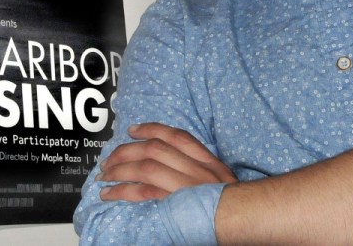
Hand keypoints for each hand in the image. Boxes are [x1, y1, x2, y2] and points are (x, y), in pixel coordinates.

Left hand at [98, 122, 236, 201]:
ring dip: (120, 169)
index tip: (134, 130)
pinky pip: (143, 193)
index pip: (177, 136)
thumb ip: (203, 171)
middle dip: (127, 151)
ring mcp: (186, 187)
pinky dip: (122, 191)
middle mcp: (197, 170)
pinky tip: (110, 193)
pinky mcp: (176, 205)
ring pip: (145, 167)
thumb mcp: (224, 185)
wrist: (247, 223)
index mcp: (209, 163)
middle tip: (110, 158)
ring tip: (105, 176)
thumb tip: (176, 165)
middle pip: (155, 149)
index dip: (152, 129)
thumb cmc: (235, 210)